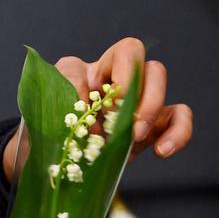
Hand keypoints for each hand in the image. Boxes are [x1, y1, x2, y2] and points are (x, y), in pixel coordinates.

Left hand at [2, 36, 192, 180]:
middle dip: (142, 96)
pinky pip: (176, 121)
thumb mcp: (42, 108)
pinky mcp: (148, 132)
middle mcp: (118, 83)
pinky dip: (178, 133)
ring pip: (166, 93)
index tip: (109, 102)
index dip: (124, 75)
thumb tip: (89, 105)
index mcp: (92, 72)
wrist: (40, 165)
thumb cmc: (41, 132)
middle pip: (150, 68)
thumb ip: (63, 98)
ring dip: (154, 113)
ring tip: (135, 139)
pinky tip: (162, 151)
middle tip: (125, 127)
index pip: (124, 53)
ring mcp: (136, 107)